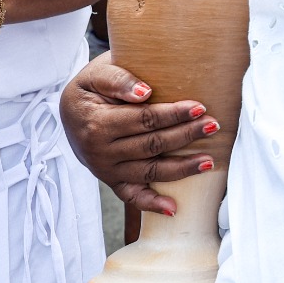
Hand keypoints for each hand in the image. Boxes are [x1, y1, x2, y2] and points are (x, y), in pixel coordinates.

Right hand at [58, 52, 217, 215]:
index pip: (144, 120)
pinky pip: (131, 197)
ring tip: (208, 161)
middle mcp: (101, 152)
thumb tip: (144, 92)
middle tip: (213, 126)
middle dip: (185, 136)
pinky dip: (152, 204)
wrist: (69, 111)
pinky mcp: (111, 181)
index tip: (199, 107)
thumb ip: (118, 80)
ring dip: (180, 169)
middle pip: (152, 146)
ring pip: (149, 172)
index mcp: (98, 124)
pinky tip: (174, 208)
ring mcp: (106, 170)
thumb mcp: (96, 74)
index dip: (173, 114)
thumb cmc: (90, 88)